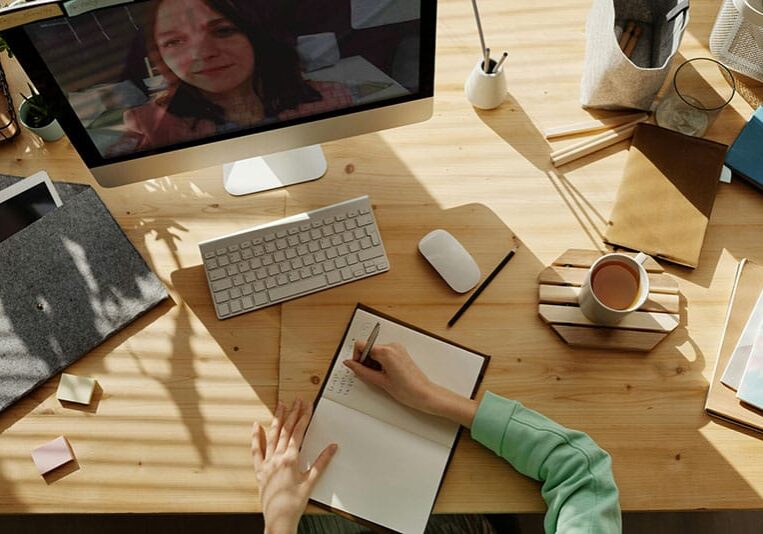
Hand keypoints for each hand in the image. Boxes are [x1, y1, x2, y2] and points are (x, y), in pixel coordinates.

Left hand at [252, 399, 337, 533]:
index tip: (308, 406)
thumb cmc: (295, 502)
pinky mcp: (259, 470)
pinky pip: (256, 450)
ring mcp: (266, 463)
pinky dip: (256, 437)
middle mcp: (277, 458)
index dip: (304, 417)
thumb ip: (322, 462)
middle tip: (297, 401)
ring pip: (272, 436)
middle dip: (292, 413)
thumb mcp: (311, 481)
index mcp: (290, 459)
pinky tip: (256, 425)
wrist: (279, 518)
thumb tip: (332, 447)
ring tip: (280, 405)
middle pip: (286, 430)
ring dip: (277, 419)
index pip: (298, 432)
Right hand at [343, 341, 477, 427]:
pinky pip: (384, 354)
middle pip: (368, 348)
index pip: (361, 345)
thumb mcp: (379, 381)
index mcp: (386, 351)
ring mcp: (397, 349)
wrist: (424, 394)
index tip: (358, 367)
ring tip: (381, 377)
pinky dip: (381, 363)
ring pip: (376, 351)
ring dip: (374, 363)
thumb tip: (349, 364)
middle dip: (366, 361)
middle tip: (372, 376)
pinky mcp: (401, 353)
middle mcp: (392, 346)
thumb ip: (361, 371)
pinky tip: (386, 375)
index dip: (357, 357)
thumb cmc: (407, 390)